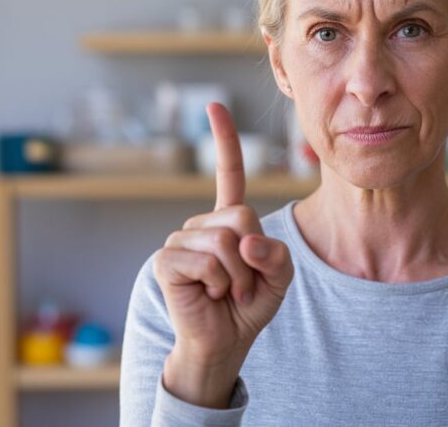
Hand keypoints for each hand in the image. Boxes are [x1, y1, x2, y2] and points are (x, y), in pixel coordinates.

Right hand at [153, 103, 293, 407]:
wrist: (224, 342)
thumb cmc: (249, 306)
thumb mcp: (279, 278)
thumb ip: (276, 255)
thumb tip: (246, 242)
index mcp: (228, 221)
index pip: (227, 173)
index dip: (224, 140)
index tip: (214, 106)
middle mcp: (201, 224)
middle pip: (242, 216)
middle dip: (252, 256)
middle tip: (241, 283)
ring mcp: (181, 240)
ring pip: (226, 240)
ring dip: (236, 276)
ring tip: (225, 292)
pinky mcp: (168, 261)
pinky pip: (207, 260)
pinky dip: (218, 283)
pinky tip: (208, 295)